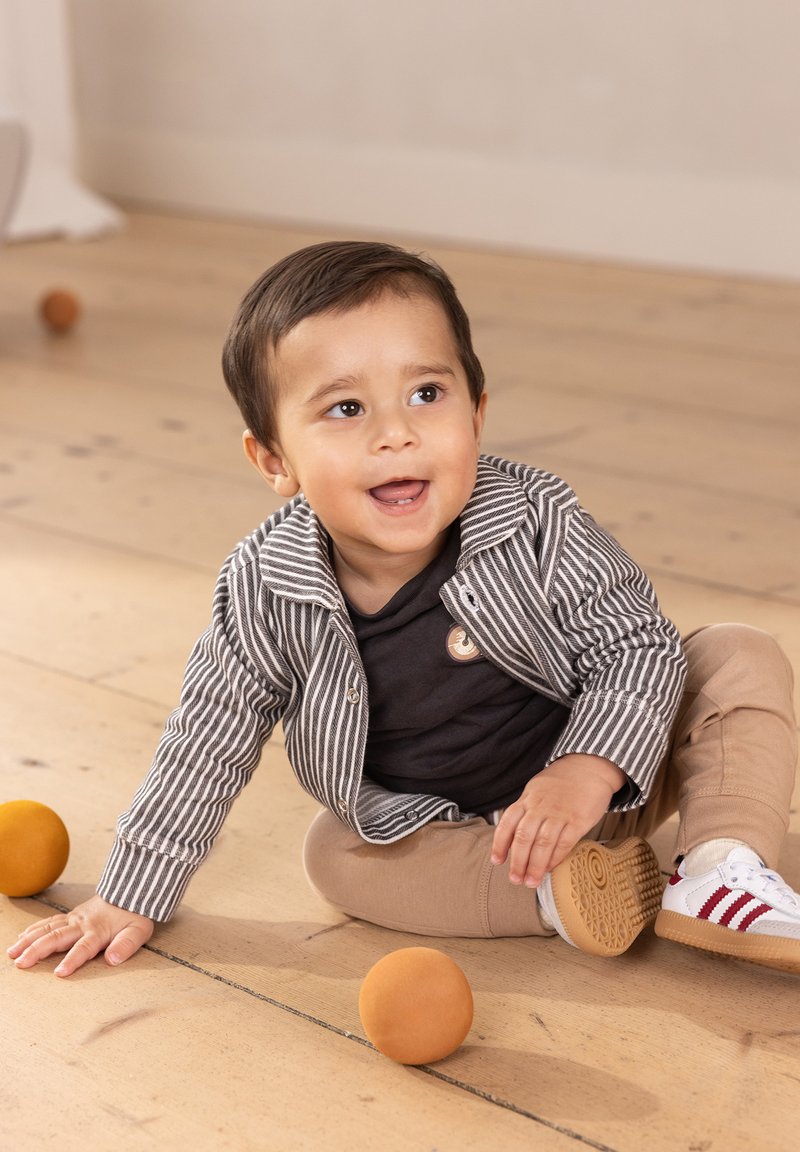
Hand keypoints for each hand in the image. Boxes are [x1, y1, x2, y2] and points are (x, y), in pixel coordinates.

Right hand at [7, 894, 153, 976]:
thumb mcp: (139, 931)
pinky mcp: (70, 915)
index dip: (72, 960)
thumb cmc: (134, 915)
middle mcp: (82, 924)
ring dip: (29, 940)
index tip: (59, 973)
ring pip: (48, 929)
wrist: (130, 891)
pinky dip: (33, 929)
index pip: (84, 947)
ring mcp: (74, 918)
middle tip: (21, 963)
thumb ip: (126, 945)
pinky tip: (21, 938)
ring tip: (13, 952)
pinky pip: (49, 922)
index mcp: (98, 931)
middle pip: (57, 937)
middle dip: (38, 950)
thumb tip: (112, 960)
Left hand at [491, 754, 624, 888]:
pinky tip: (549, 868)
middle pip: (523, 837)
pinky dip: (555, 858)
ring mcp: (559, 813)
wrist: (589, 767)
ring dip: (535, 866)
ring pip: (542, 844)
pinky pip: (564, 843)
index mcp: (527, 799)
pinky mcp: (578, 820)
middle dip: (517, 862)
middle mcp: (540, 806)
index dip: (499, 844)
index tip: (497, 861)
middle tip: (515, 879)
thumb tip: (514, 836)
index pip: (507, 823)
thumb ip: (526, 810)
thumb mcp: (536, 789)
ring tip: (531, 881)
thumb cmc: (562, 781)